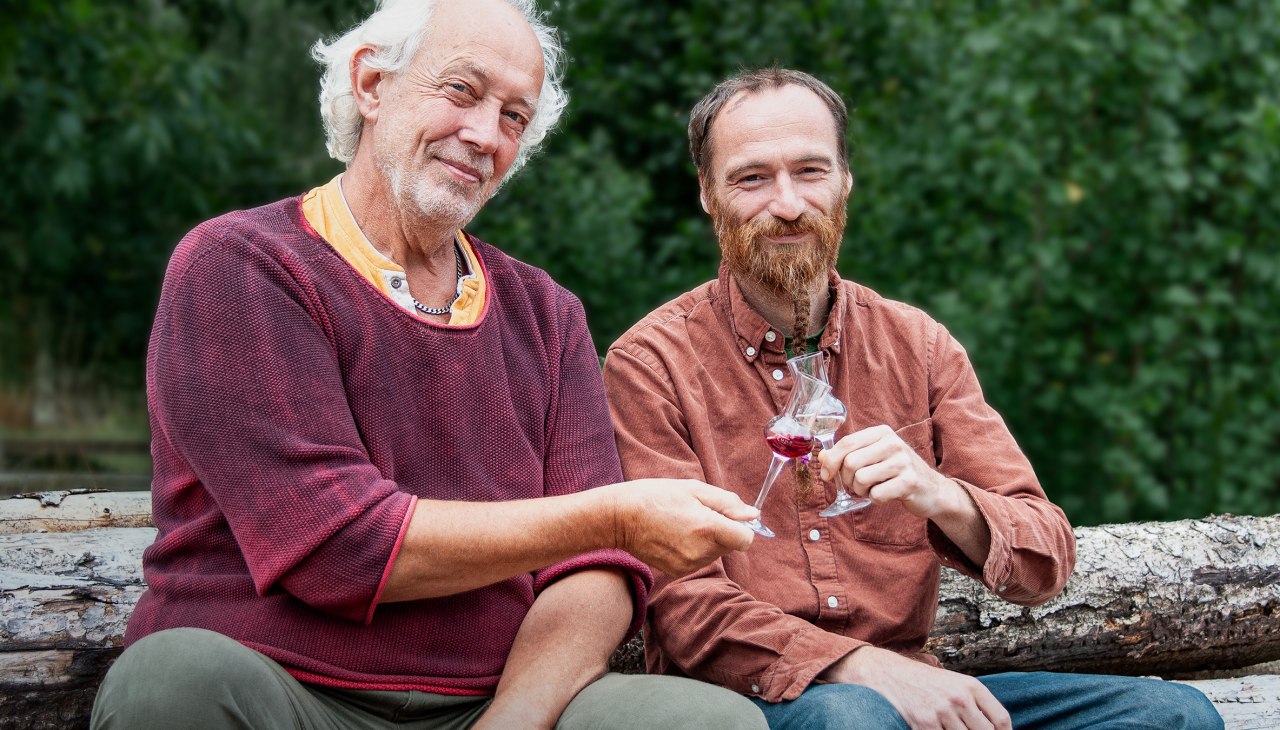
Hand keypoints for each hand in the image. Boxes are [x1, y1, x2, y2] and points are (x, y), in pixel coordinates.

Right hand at [606, 479, 756, 575]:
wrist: (620, 518)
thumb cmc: (656, 496)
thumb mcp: (694, 489)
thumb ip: (728, 503)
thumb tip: (753, 515)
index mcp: (708, 528)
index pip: (746, 539)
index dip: (741, 526)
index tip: (727, 516)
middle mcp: (701, 552)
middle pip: (730, 545)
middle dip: (721, 530)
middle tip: (696, 513)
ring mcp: (689, 564)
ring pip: (715, 553)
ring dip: (707, 540)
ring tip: (682, 523)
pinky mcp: (679, 571)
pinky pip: (699, 560)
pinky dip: (693, 549)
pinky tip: (674, 535)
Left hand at [817, 425, 958, 519]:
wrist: (932, 489)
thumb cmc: (897, 472)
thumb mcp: (873, 457)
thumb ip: (847, 455)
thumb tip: (821, 457)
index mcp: (882, 433)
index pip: (846, 442)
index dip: (831, 461)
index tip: (826, 475)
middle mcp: (893, 443)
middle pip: (850, 462)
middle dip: (848, 479)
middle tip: (857, 485)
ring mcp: (903, 462)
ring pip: (861, 479)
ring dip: (861, 490)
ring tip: (873, 489)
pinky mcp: (909, 482)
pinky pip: (876, 495)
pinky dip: (876, 499)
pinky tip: (886, 495)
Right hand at [821, 647, 1010, 729]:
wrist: (889, 675)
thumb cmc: (925, 682)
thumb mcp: (955, 684)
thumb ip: (976, 703)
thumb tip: (995, 728)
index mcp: (972, 687)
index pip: (1001, 720)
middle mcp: (960, 698)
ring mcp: (942, 712)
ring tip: (949, 729)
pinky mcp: (925, 725)